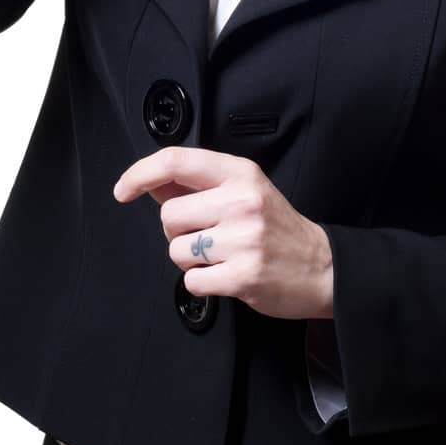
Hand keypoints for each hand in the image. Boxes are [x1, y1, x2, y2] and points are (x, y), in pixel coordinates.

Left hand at [112, 146, 333, 321]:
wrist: (323, 267)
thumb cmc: (278, 228)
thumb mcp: (244, 191)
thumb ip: (198, 185)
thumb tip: (150, 181)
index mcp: (240, 174)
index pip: (176, 161)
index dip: (140, 173)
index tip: (123, 189)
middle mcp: (241, 201)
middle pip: (168, 216)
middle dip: (177, 233)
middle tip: (205, 238)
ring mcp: (244, 238)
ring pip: (176, 250)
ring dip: (190, 260)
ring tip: (221, 257)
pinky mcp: (244, 275)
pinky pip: (191, 281)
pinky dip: (202, 283)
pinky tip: (226, 276)